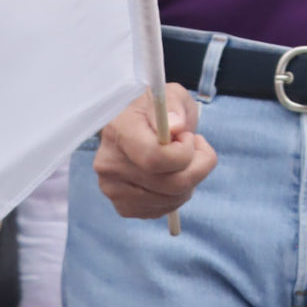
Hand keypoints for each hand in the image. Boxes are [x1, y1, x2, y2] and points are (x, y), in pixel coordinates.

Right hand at [94, 83, 216, 220]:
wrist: (138, 127)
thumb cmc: (158, 111)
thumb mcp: (171, 95)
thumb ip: (174, 106)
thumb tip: (176, 126)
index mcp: (118, 131)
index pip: (155, 158)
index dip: (184, 153)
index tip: (188, 137)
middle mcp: (109, 163)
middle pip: (170, 185)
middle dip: (197, 168)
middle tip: (194, 149)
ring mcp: (112, 188)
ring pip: (170, 201)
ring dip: (189, 183)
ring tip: (181, 161)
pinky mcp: (122, 206)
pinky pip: (161, 211)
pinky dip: (175, 197)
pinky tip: (170, 176)